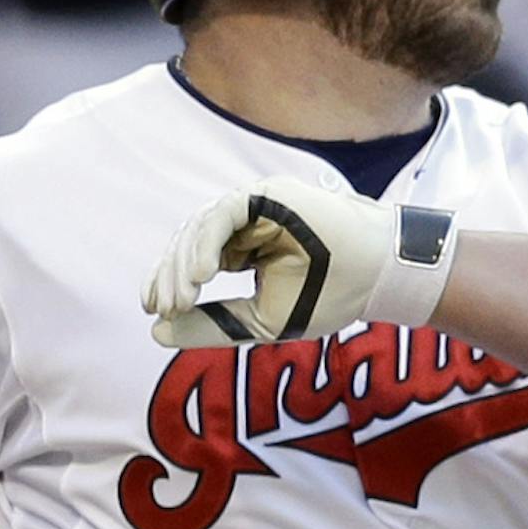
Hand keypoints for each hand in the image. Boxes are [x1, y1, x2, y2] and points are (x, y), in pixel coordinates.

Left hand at [144, 172, 453, 348]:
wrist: (373, 275)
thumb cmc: (326, 297)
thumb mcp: (260, 322)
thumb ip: (213, 325)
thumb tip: (156, 332)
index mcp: (243, 249)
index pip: (193, 260)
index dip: (169, 282)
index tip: (154, 310)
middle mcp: (244, 225)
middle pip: (189, 243)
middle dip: (171, 276)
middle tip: (164, 308)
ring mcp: (254, 207)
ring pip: (200, 228)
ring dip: (184, 264)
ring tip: (182, 297)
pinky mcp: (266, 195)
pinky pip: (223, 214)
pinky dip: (206, 242)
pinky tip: (200, 273)